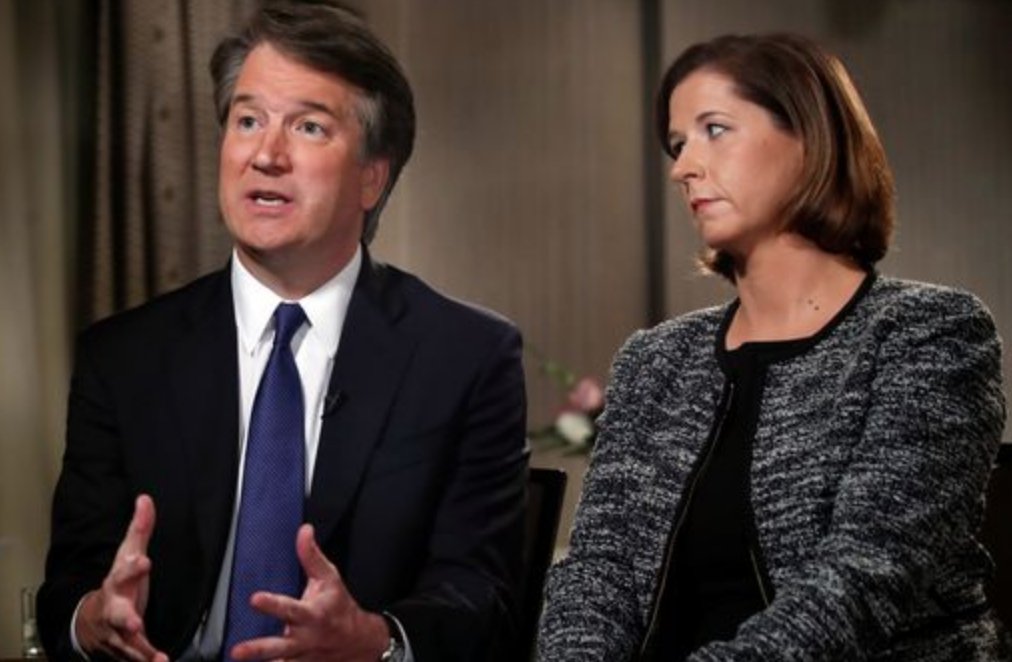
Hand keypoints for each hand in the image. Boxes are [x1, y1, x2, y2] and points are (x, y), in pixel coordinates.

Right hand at [76, 494, 168, 661]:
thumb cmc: (119, 583)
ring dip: (138, 648)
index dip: (133, 567)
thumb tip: (146, 498)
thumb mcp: (128, 555)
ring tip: (154, 657)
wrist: (91, 622)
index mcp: (118, 582)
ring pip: (126, 641)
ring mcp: (117, 631)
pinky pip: (136, 656)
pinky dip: (148, 660)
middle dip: (125, 616)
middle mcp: (114, 608)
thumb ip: (140, 530)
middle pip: (117, 612)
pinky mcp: (126, 647)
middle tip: (134, 620)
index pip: (124, 571)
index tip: (144, 561)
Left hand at [229, 524, 390, 661]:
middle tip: (238, 651)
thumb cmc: (339, 606)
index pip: (290, 608)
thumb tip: (304, 530)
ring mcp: (301, 657)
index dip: (272, 604)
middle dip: (259, 649)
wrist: (360, 641)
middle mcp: (305, 638)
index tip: (255, 598)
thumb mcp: (330, 578)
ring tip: (237, 660)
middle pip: (279, 646)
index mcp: (312, 615)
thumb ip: (312, 556)